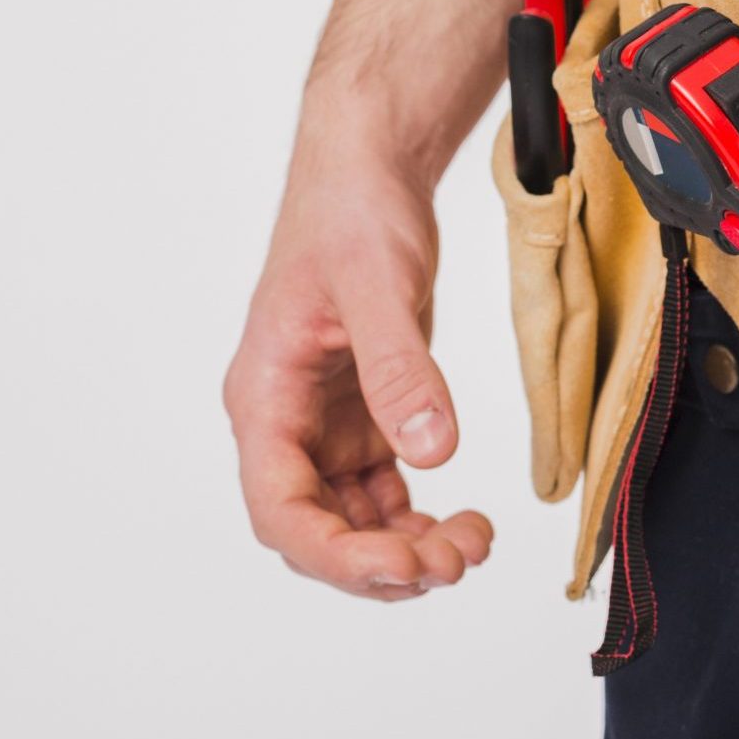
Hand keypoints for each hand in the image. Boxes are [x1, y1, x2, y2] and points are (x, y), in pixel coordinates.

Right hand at [224, 133, 492, 599]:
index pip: (281, 509)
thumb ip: (401, 372)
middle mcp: (287, 423)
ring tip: (473, 543)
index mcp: (264, 398)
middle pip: (318, 531)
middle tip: (456, 561)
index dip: (337, 555)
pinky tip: (464, 520)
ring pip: (355, 522)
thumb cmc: (352, 214)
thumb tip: (432, 453)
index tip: (402, 567)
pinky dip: (420, 517)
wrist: (370, 171)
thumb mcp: (379, 287)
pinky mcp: (365, 414)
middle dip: (382, 563)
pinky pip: (385, 492)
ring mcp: (325, 424)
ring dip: (408, 548)